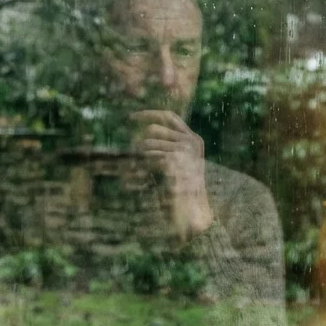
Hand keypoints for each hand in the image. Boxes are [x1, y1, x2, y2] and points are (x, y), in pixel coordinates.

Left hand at [131, 110, 213, 240]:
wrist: (194, 211)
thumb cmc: (185, 191)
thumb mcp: (181, 162)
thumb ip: (170, 144)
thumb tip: (147, 128)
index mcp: (194, 139)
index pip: (169, 117)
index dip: (149, 114)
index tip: (131, 117)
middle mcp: (191, 141)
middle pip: (153, 129)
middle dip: (140, 141)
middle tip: (134, 153)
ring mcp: (183, 150)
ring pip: (148, 143)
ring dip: (141, 156)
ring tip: (145, 171)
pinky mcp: (173, 160)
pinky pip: (148, 156)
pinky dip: (144, 166)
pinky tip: (149, 177)